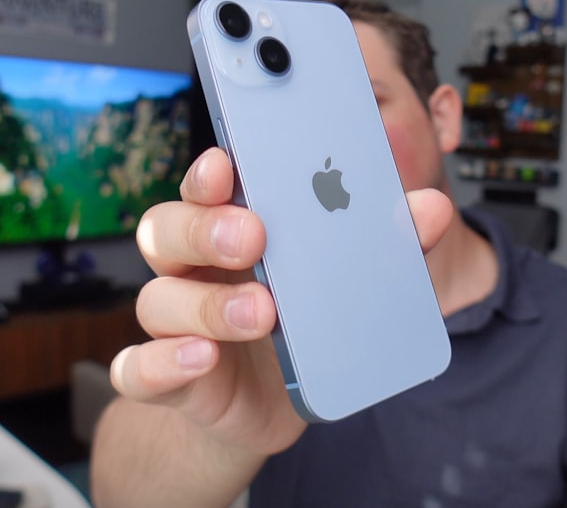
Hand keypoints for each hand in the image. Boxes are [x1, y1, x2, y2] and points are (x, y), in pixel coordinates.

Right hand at [110, 147, 452, 454]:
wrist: (282, 404)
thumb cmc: (311, 325)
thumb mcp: (358, 284)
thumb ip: (390, 246)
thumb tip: (430, 208)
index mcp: (231, 230)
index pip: (206, 187)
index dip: (210, 172)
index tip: (229, 162)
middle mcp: (194, 269)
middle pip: (165, 229)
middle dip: (204, 227)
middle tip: (254, 236)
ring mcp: (177, 324)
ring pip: (157, 298)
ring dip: (206, 304)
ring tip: (263, 312)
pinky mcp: (171, 379)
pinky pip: (137, 369)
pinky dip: (161, 363)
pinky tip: (199, 359)